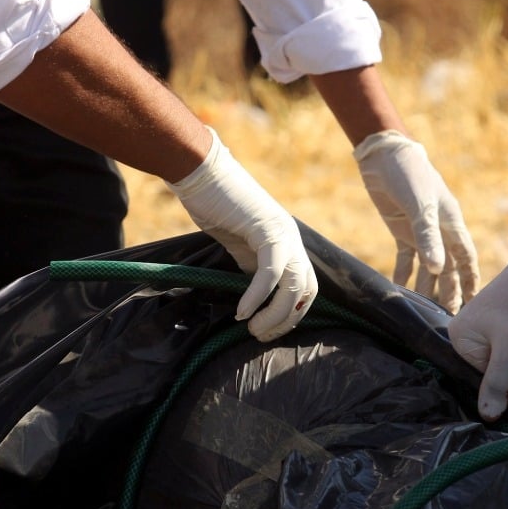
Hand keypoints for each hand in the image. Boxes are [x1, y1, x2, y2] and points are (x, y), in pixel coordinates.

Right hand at [168, 127, 317, 341]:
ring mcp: (282, 234)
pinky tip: (242, 313)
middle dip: (287, 319)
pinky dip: (257, 297)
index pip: (305, 286)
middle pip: (306, 289)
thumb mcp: (238, 242)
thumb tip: (252, 298)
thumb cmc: (213, 205)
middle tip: (261, 336)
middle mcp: (291, 239)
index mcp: (287, 242)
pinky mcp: (266, 230)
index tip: (267, 331)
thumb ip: (251, 264)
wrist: (201, 172)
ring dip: (275, 315)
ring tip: (253, 330)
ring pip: (293, 285)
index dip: (291, 313)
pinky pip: (270, 272)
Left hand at [353, 130, 478, 311]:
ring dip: (427, 287)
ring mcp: (420, 232)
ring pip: (428, 267)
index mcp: (451, 223)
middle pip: (448, 268)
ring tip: (426, 312)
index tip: (475, 304)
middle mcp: (439, 231)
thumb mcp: (420, 206)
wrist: (383, 156)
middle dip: (450, 291)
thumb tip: (436, 270)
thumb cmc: (409, 175)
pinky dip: (403, 274)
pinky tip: (400, 290)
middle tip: (449, 319)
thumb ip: (427, 237)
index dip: (471, 281)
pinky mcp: (401, 231)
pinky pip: (405, 258)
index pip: (466, 258)